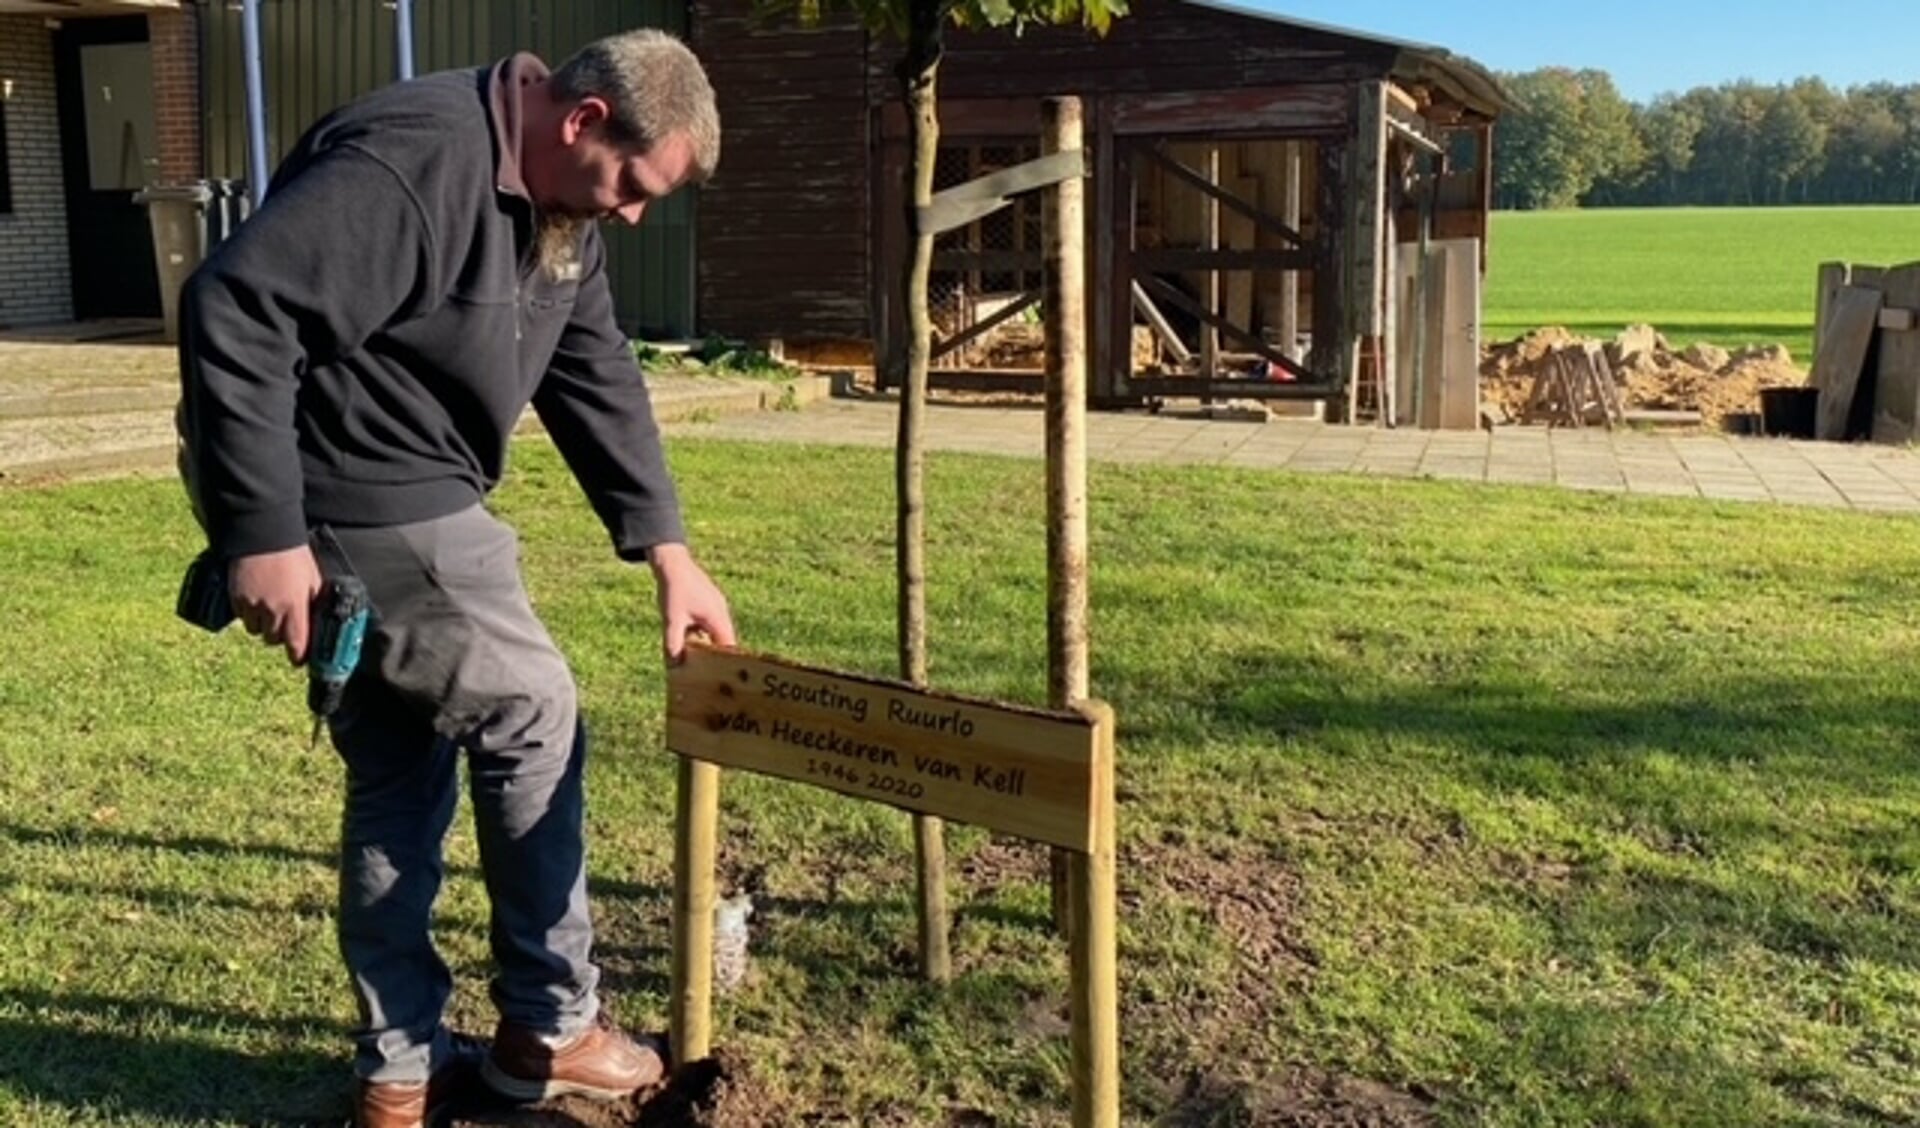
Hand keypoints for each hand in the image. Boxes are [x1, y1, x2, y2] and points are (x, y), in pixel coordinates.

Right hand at [228, 545, 322, 664]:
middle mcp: (272, 611)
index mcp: (295, 607)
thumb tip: (320, 622)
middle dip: (280, 634)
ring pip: (256, 630)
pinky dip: (248, 614)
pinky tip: (255, 599)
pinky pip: (242, 617)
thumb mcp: (314, 579)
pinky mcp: (235, 598)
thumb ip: (316, 602)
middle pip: (274, 640)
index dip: (298, 655)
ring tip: (269, 608)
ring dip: (263, 625)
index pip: (296, 645)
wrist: (263, 535)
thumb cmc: (294, 555)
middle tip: (285, 622)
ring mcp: (251, 606)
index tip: (299, 657)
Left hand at [649, 542, 734, 663]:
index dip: (725, 663)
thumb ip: (673, 644)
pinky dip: (700, 632)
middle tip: (703, 672)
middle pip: (722, 640)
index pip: (728, 647)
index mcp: (718, 618)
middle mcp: (721, 612)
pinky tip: (687, 637)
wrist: (672, 562)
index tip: (718, 677)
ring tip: (693, 657)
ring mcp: (715, 605)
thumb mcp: (672, 620)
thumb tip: (674, 668)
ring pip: (714, 631)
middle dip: (713, 655)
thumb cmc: (674, 590)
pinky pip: (708, 622)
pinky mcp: (707, 601)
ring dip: (705, 642)